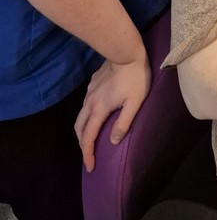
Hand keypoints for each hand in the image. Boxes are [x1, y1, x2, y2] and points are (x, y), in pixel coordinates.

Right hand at [75, 53, 150, 171]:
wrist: (126, 53)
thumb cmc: (135, 78)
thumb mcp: (135, 102)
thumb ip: (124, 122)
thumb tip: (113, 141)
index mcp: (99, 109)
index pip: (89, 137)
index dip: (87, 153)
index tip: (90, 166)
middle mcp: (90, 102)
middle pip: (79, 128)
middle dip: (82, 144)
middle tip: (88, 155)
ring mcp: (90, 92)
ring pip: (80, 115)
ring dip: (82, 130)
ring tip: (89, 139)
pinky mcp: (92, 83)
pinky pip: (85, 104)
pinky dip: (86, 116)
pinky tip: (95, 115)